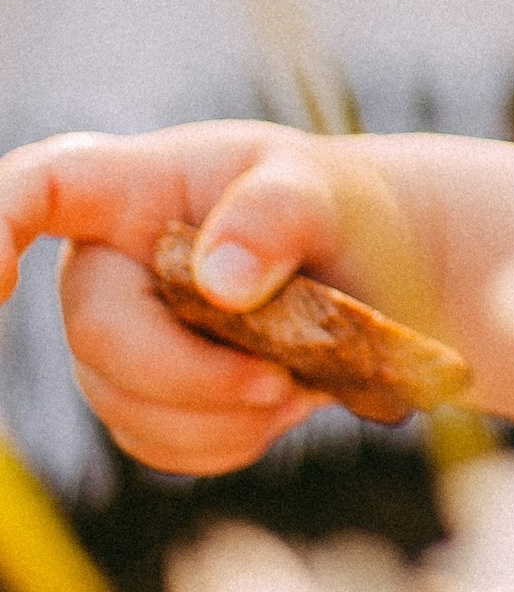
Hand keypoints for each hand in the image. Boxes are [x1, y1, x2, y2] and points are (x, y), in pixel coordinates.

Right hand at [0, 122, 413, 474]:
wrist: (362, 271)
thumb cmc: (335, 208)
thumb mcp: (330, 189)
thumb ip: (282, 214)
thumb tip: (223, 280)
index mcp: (139, 186)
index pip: (40, 185)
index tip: (0, 282)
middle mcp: (108, 262)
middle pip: (98, 334)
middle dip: (191, 373)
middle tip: (283, 379)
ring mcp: (117, 334)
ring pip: (126, 405)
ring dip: (219, 414)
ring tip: (296, 384)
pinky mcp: (141, 395)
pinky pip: (158, 443)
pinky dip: (224, 440)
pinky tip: (278, 404)